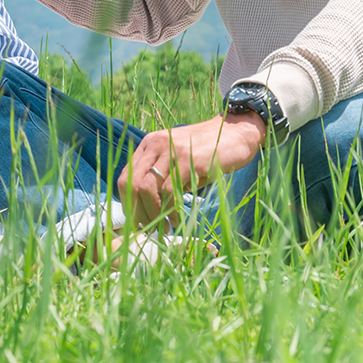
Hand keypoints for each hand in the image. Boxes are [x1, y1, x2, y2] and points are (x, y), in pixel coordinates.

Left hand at [117, 110, 267, 225]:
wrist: (237, 132)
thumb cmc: (209, 152)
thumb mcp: (179, 161)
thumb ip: (164, 178)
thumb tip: (150, 209)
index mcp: (149, 145)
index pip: (125, 177)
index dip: (128, 204)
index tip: (137, 223)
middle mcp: (155, 145)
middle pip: (132, 184)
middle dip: (138, 212)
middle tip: (150, 229)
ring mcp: (172, 151)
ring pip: (148, 188)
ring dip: (154, 214)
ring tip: (165, 229)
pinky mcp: (190, 160)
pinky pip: (170, 190)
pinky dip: (170, 210)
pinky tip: (176, 219)